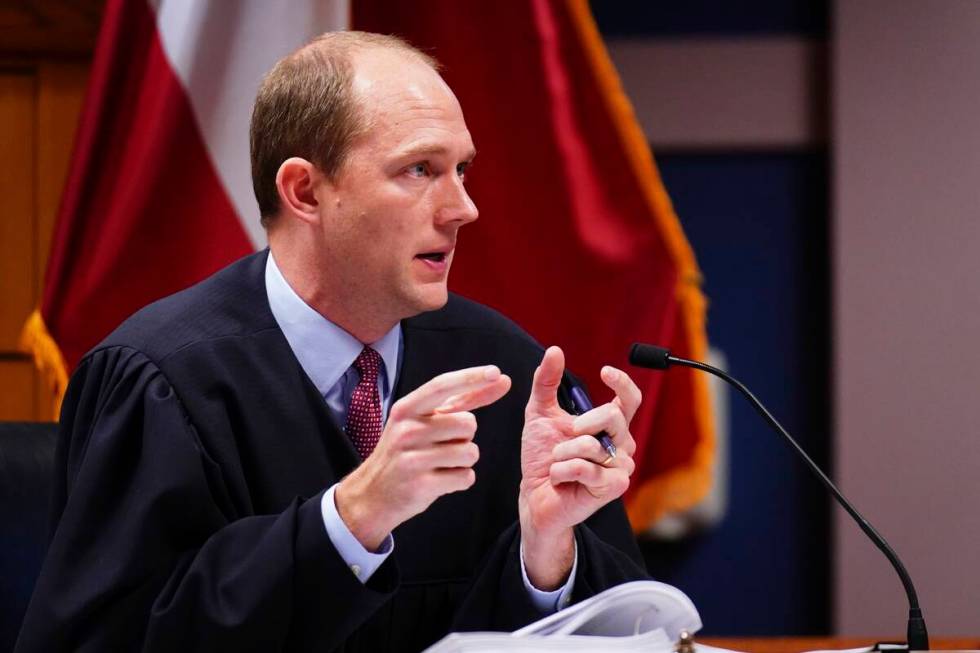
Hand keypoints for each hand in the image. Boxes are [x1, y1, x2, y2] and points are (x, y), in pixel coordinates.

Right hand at [336, 365, 510, 549]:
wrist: (373, 494)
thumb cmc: (405, 452)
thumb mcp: (421, 421)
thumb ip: (461, 400)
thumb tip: (499, 380)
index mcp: (406, 409)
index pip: (442, 386)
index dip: (471, 378)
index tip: (496, 372)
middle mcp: (407, 430)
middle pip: (468, 423)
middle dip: (465, 436)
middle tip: (441, 446)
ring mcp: (413, 458)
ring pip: (470, 452)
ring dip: (464, 460)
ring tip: (440, 464)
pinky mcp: (421, 485)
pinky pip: (465, 477)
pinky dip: (460, 480)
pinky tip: (440, 480)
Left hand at [519, 346, 640, 588]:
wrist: (534, 496)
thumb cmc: (541, 456)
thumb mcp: (539, 413)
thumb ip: (546, 382)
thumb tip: (555, 350)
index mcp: (610, 425)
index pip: (630, 400)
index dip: (623, 383)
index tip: (605, 371)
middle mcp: (621, 445)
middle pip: (612, 417)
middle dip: (579, 424)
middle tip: (566, 437)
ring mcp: (620, 468)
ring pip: (593, 445)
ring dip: (563, 453)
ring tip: (558, 464)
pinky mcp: (612, 488)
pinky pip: (585, 468)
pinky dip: (562, 470)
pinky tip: (559, 478)